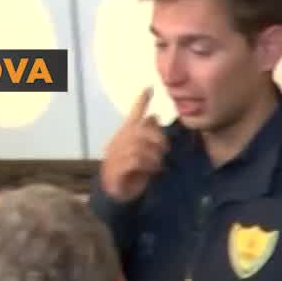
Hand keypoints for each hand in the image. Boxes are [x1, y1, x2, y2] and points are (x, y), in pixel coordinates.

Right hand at [100, 86, 168, 202]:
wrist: (117, 193)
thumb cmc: (133, 171)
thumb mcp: (145, 153)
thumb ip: (149, 137)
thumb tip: (155, 117)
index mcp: (126, 134)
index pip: (134, 114)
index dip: (141, 101)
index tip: (150, 88)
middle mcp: (119, 140)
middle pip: (140, 129)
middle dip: (157, 137)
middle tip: (165, 149)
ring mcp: (116, 154)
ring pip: (139, 145)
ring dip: (154, 155)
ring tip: (159, 164)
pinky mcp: (117, 168)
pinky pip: (135, 160)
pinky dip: (148, 164)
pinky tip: (153, 170)